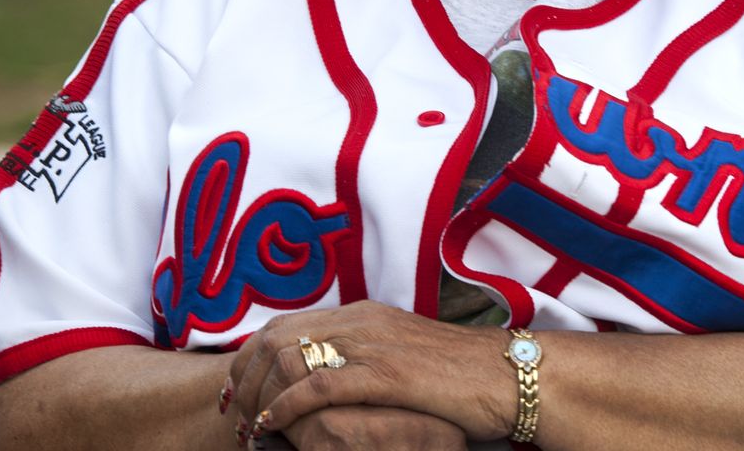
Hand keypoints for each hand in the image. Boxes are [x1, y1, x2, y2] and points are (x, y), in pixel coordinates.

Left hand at [225, 300, 514, 443]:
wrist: (508, 376)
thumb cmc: (460, 379)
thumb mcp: (403, 359)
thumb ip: (366, 363)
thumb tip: (329, 382)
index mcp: (363, 315)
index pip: (284, 326)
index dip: (249, 359)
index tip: (238, 393)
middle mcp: (361, 321)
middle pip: (274, 338)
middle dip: (244, 379)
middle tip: (235, 416)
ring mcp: (373, 344)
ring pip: (288, 359)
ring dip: (260, 397)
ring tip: (251, 428)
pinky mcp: (385, 373)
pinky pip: (318, 386)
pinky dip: (287, 407)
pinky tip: (274, 427)